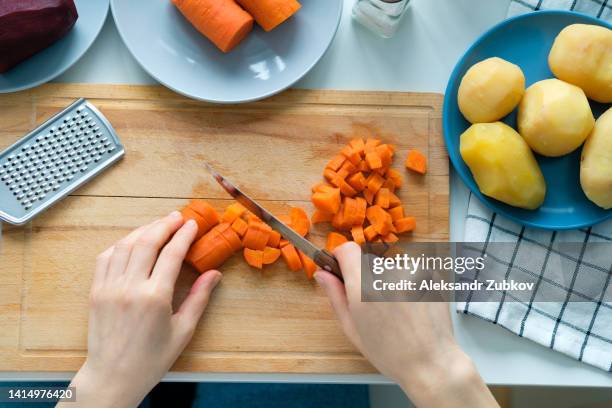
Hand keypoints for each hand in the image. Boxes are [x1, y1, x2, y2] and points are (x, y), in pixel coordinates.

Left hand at [59, 211, 221, 407]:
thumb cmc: (151, 359)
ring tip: (158, 225)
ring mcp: (109, 287)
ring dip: (143, 230)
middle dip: (165, 225)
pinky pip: (106, 257)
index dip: (184, 235)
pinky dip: (121, 244)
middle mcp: (130, 287)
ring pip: (125, 245)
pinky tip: (132, 241)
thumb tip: (214, 274)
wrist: (113, 376)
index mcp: (155, 297)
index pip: (171, 253)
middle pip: (148, 242)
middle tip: (178, 217)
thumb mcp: (183, 331)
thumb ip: (198, 298)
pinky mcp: (96, 291)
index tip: (193, 224)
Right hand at [314, 242, 497, 407]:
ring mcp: (412, 273)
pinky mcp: (430, 274)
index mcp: (364, 289)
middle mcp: (389, 275)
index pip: (348, 250)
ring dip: (389, 279)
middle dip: (367, 276)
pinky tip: (412, 306)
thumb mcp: (353, 329)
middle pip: (369, 260)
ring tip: (398, 308)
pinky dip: (408, 283)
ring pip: (390, 266)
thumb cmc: (390, 353)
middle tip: (376, 303)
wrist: (431, 363)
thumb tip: (322, 274)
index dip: (342, 258)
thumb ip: (336, 297)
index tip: (343, 269)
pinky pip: (410, 270)